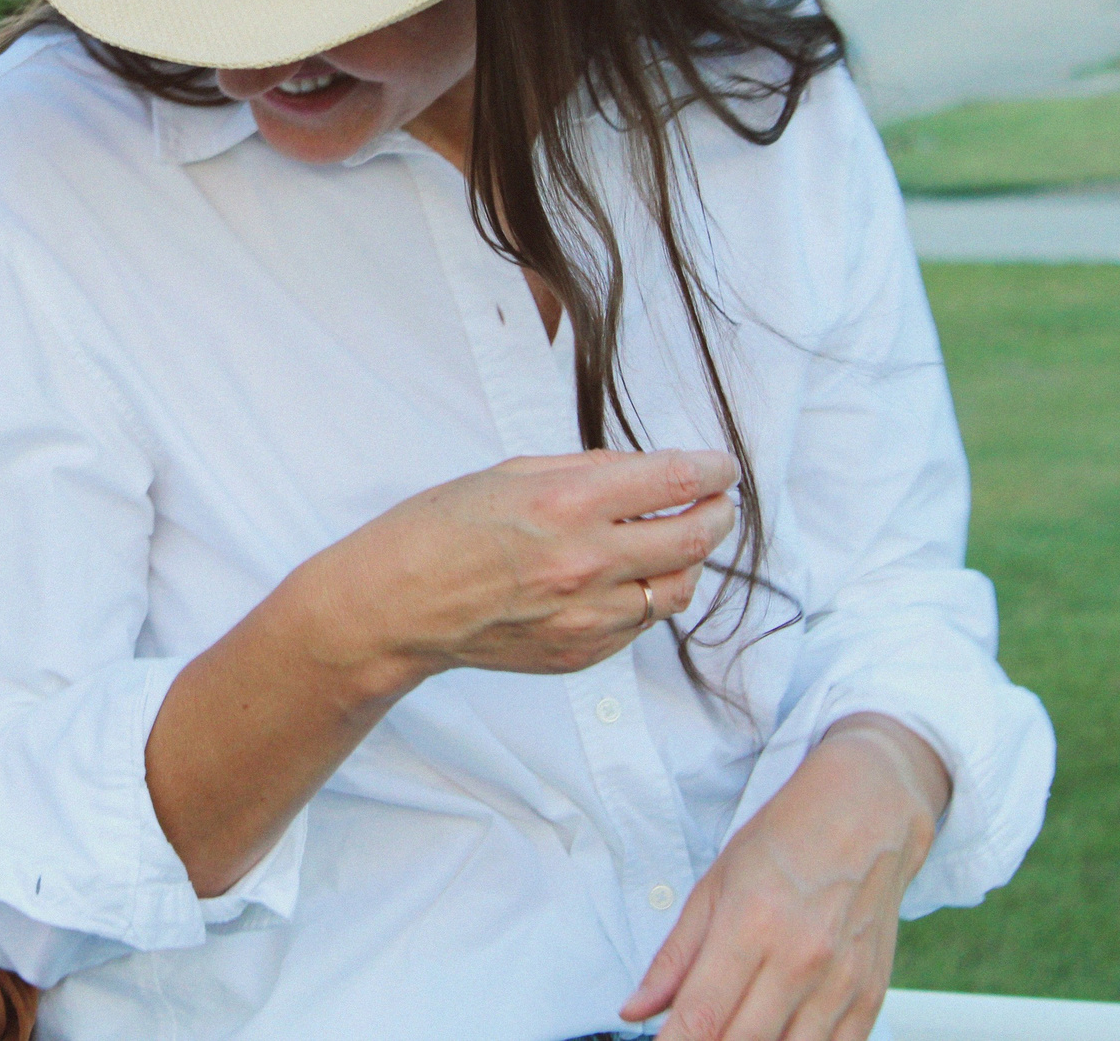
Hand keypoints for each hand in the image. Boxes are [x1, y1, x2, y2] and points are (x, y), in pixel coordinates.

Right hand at [304, 449, 738, 689]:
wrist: (396, 606)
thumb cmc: (439, 529)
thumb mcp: (510, 474)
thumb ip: (585, 472)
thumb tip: (645, 473)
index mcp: (568, 503)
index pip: (675, 481)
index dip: (713, 469)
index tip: (723, 466)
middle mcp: (588, 562)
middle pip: (695, 537)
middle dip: (719, 513)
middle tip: (720, 502)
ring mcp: (588, 616)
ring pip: (678, 588)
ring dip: (687, 560)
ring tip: (673, 541)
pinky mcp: (582, 653)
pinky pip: (641, 623)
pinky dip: (646, 596)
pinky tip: (625, 578)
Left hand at [621, 715, 952, 1040]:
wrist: (866, 814)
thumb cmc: (785, 841)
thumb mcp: (714, 885)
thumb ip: (675, 956)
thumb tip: (636, 1008)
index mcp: (750, 926)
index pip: (702, 1015)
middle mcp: (799, 960)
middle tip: (691, 1036)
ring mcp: (840, 983)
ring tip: (734, 1030)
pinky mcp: (870, 996)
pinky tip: (776, 1035)